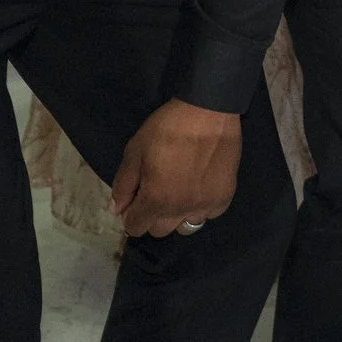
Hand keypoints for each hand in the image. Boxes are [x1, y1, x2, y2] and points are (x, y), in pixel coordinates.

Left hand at [110, 99, 239, 236]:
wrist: (208, 111)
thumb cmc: (167, 128)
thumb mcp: (135, 150)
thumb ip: (124, 183)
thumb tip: (117, 210)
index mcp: (155, 200)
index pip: (136, 228)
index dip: (131, 216)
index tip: (135, 200)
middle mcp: (180, 210)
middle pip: (160, 231)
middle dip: (152, 216)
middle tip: (156, 192)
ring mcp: (205, 205)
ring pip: (186, 227)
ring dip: (178, 215)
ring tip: (180, 193)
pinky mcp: (224, 196)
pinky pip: (210, 214)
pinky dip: (202, 207)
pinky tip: (200, 188)